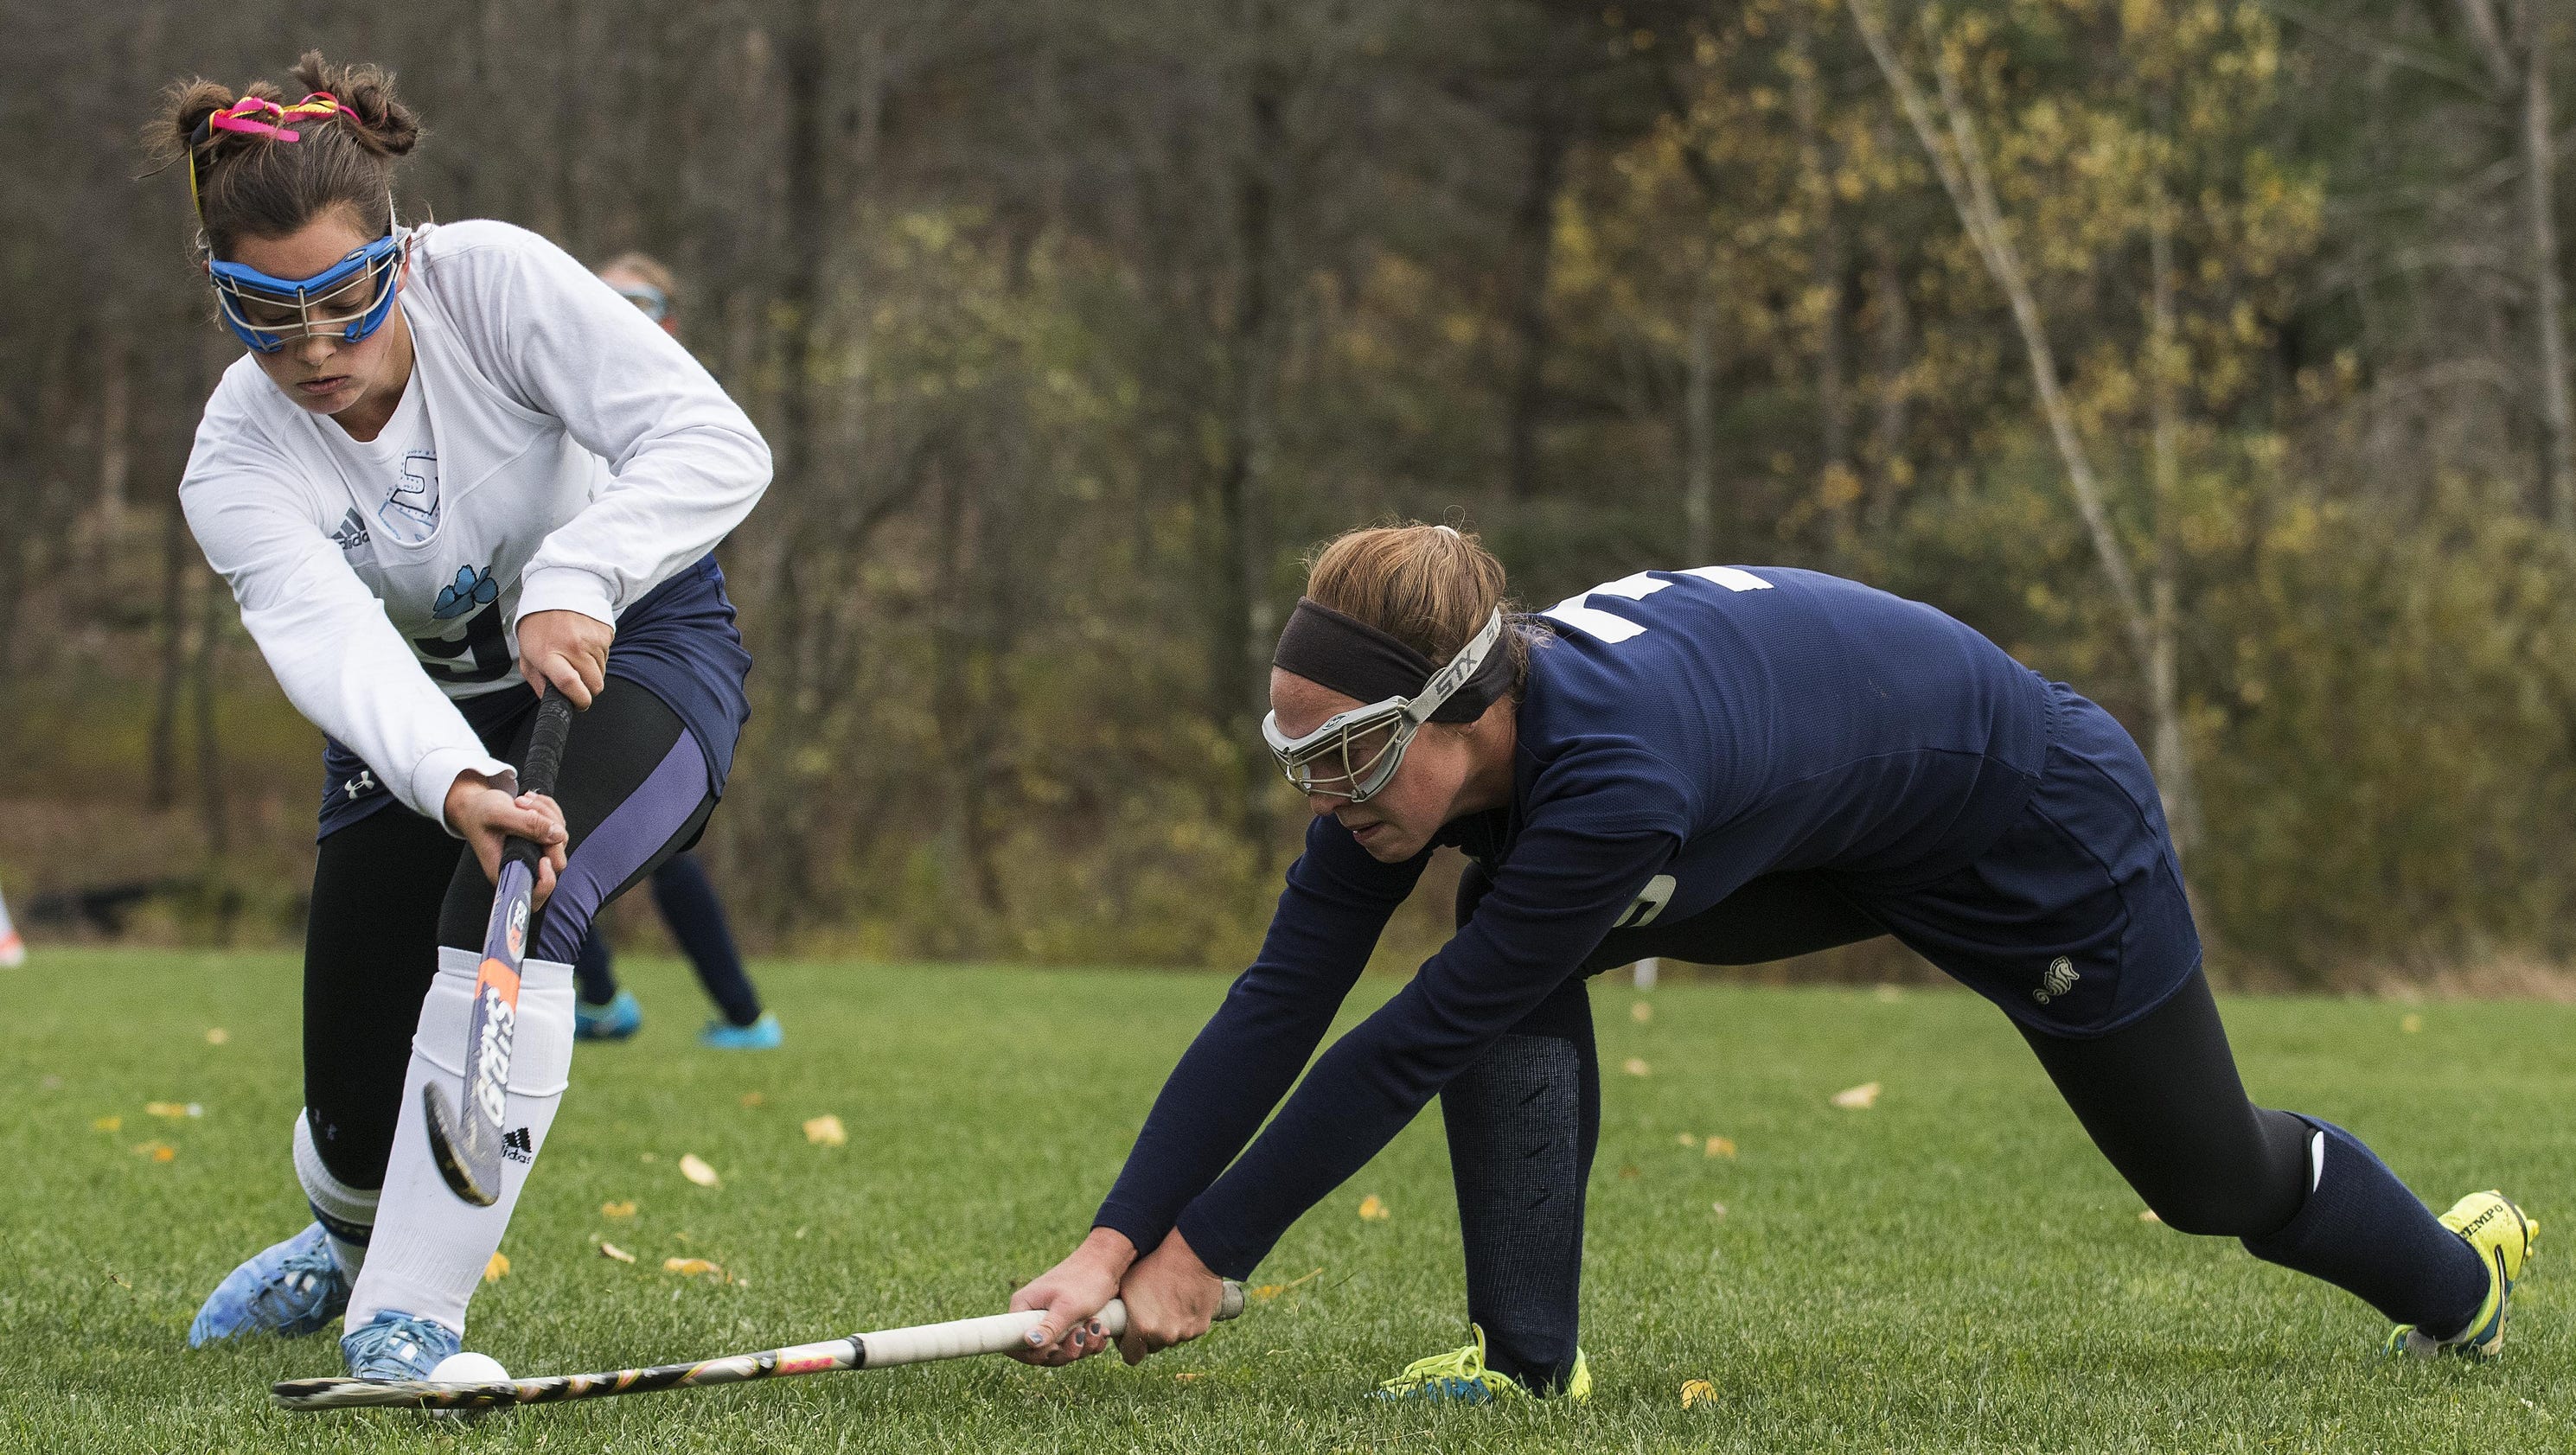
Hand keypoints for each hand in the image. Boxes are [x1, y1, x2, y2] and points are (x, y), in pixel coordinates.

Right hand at [443, 773, 568, 906]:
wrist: (475, 805)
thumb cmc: (479, 813)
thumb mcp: (499, 814)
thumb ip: (527, 824)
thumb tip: (558, 834)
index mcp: (506, 871)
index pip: (536, 892)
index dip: (546, 879)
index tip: (544, 858)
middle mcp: (524, 866)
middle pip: (556, 860)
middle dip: (548, 827)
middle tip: (525, 807)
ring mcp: (536, 854)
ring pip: (560, 839)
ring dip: (546, 813)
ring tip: (521, 801)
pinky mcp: (543, 841)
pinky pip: (559, 826)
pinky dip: (549, 810)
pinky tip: (530, 801)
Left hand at [516, 609, 613, 707]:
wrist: (558, 589)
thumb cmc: (538, 624)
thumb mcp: (527, 654)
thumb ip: (538, 681)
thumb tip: (553, 700)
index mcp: (549, 654)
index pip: (569, 684)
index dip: (578, 700)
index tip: (578, 703)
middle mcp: (573, 647)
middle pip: (594, 684)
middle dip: (587, 689)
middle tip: (575, 681)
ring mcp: (592, 640)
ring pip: (601, 673)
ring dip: (591, 671)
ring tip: (576, 656)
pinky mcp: (605, 634)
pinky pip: (606, 657)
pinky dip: (597, 657)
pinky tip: (584, 644)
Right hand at [1007, 1227, 1134, 1366]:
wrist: (1107, 1263)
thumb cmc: (1086, 1279)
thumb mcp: (1068, 1306)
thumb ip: (1050, 1327)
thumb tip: (1029, 1343)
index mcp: (1024, 1307)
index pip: (1013, 1344)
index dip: (1032, 1355)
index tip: (1054, 1349)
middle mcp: (1033, 1315)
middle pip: (1040, 1353)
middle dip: (1065, 1351)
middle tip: (1083, 1335)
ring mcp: (1050, 1320)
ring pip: (1060, 1351)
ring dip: (1082, 1346)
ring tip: (1097, 1326)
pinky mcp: (1067, 1324)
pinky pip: (1073, 1345)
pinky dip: (1089, 1343)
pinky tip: (1102, 1330)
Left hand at [1112, 1228, 1224, 1365]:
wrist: (1192, 1254)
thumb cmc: (1155, 1264)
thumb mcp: (1127, 1284)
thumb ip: (1120, 1309)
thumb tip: (1112, 1319)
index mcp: (1142, 1328)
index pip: (1130, 1356)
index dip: (1128, 1345)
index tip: (1129, 1334)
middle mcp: (1164, 1336)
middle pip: (1151, 1347)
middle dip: (1148, 1334)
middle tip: (1149, 1312)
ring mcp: (1184, 1334)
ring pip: (1170, 1338)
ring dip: (1167, 1327)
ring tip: (1167, 1301)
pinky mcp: (1201, 1327)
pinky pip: (1187, 1330)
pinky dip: (1184, 1321)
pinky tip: (1182, 1301)